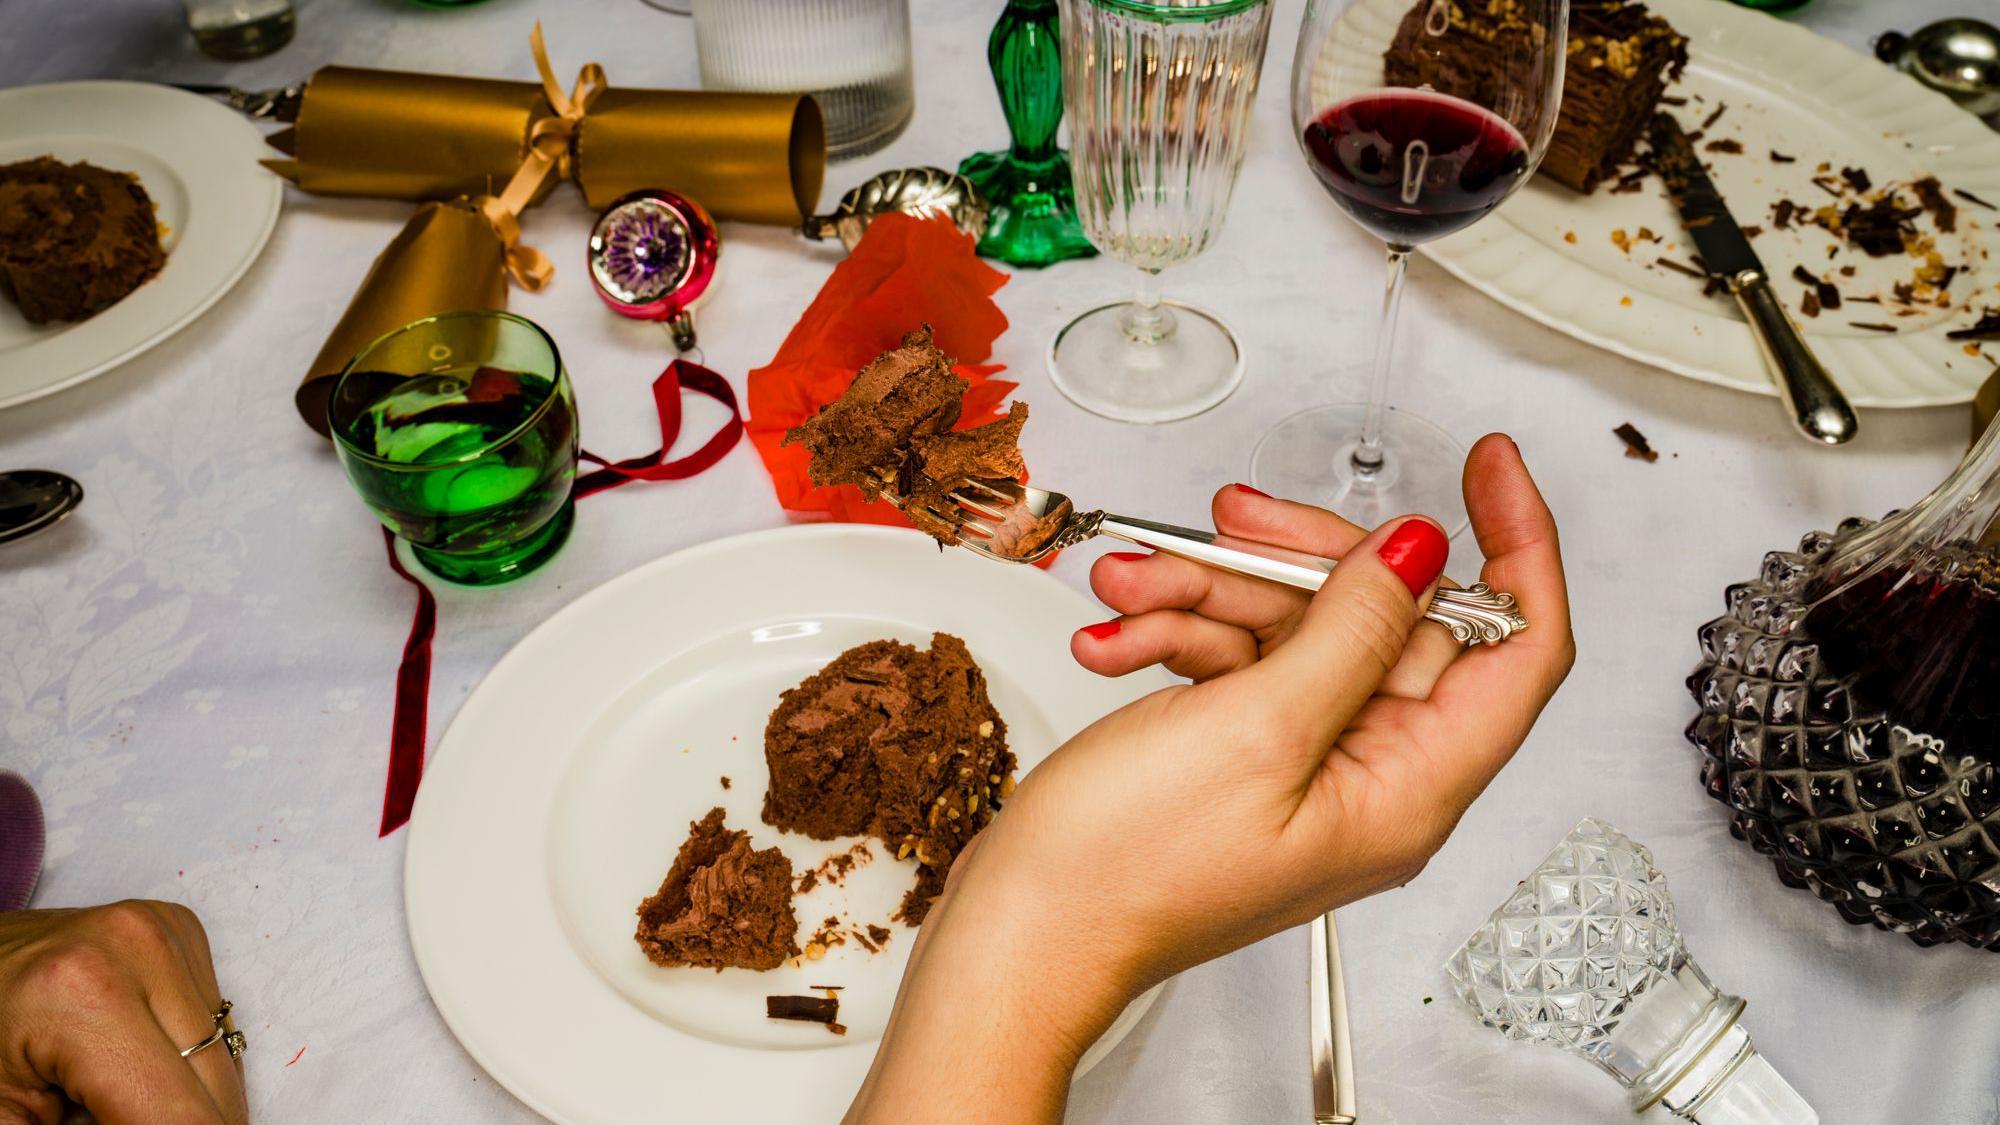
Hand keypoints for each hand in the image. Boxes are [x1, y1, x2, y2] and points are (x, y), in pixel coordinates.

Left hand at [0, 902, 246, 1124]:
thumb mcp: (2, 1121)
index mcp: (85, 998)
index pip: (181, 1119)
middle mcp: (141, 949)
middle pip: (215, 1093)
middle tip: (99, 1120)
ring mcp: (165, 932)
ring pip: (223, 1062)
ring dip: (179, 1100)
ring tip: (109, 1100)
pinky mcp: (178, 929)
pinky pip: (211, 1023)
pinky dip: (180, 1062)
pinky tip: (125, 1062)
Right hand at [848, 434, 1572, 1122]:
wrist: (1024, 930)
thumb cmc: (1126, 876)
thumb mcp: (1257, 728)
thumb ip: (1352, 630)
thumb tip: (1419, 554)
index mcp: (1408, 790)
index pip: (1518, 649)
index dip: (1517, 548)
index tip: (1489, 470)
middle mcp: (1369, 777)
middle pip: (1385, 619)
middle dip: (1298, 560)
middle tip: (1241, 523)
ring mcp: (1301, 762)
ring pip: (1296, 626)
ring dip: (1210, 594)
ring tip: (1137, 588)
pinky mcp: (1240, 751)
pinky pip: (1237, 658)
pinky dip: (1178, 632)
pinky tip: (1120, 635)